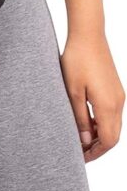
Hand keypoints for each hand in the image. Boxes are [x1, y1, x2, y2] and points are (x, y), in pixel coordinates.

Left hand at [60, 30, 124, 161]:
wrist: (88, 33)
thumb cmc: (77, 59)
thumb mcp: (73, 92)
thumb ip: (80, 118)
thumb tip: (85, 141)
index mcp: (108, 105)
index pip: (108, 141)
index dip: (95, 153)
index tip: (80, 157)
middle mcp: (118, 102)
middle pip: (113, 136)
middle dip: (98, 147)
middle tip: (80, 150)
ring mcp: (118, 94)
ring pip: (114, 125)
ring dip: (100, 134)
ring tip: (80, 135)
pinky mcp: (116, 87)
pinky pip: (113, 113)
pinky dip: (102, 121)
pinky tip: (87, 118)